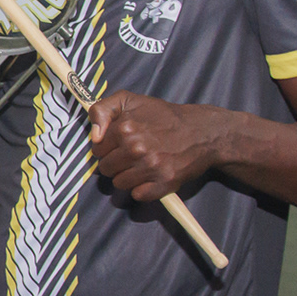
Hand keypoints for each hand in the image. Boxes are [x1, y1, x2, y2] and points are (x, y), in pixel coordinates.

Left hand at [88, 91, 225, 201]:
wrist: (201, 131)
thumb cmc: (162, 115)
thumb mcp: (129, 100)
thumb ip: (102, 110)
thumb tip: (95, 136)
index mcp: (125, 128)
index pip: (97, 150)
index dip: (107, 147)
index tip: (120, 143)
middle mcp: (137, 148)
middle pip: (106, 169)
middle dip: (115, 163)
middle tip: (132, 154)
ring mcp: (151, 167)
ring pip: (119, 184)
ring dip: (127, 177)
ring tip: (141, 164)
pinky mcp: (164, 183)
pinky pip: (138, 195)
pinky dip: (142, 189)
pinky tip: (150, 177)